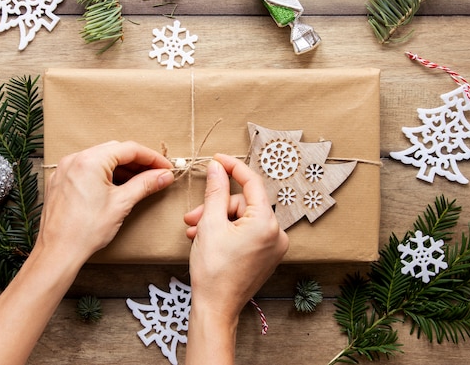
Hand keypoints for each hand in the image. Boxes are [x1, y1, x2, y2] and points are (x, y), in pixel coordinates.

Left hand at [0, 141, 173, 364]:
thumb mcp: (122, 204)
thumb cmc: (87, 230)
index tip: (166, 168)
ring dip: (122, 168)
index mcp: (90, 160)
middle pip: (115, 151)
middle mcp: (75, 159)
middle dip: (138, 161)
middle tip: (156, 174)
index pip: (129, 149)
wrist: (58, 252)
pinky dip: (104, 173)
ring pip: (100, 159)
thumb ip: (145, 184)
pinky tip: (117, 186)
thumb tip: (164, 175)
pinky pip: (87, 168)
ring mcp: (65, 169)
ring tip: (140, 182)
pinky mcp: (60, 181)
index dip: (152, 158)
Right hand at [184, 153, 287, 363]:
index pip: (252, 183)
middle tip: (193, 217)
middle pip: (243, 203)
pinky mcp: (267, 255)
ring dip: (217, 221)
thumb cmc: (213, 271)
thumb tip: (217, 168)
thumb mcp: (210, 224)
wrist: (216, 309)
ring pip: (242, 218)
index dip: (233, 168)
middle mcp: (276, 233)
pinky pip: (247, 232)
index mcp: (267, 223)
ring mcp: (273, 246)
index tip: (217, 159)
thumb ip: (215, 191)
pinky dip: (227, 232)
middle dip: (216, 207)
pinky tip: (207, 238)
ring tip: (195, 232)